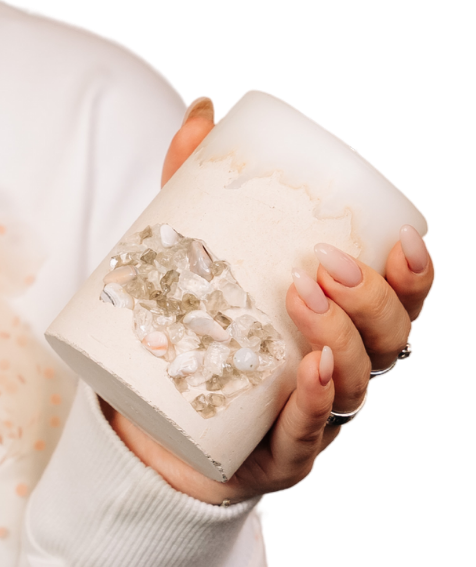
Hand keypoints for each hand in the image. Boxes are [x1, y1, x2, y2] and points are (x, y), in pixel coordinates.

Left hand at [101, 95, 434, 503]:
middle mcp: (339, 372)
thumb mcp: (195, 253)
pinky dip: (314, 404)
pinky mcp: (277, 454)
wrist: (149, 425)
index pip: (400, 304)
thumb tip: (203, 112)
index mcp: (339, 327)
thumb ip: (196, 184)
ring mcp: (315, 418)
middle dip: (370, 302)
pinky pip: (306, 433)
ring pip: (353, 382)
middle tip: (327, 265)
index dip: (416, 279)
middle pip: (387, 342)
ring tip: (303, 296)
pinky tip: (311, 375)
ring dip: (338, 339)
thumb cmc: (194, 331)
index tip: (403, 242)